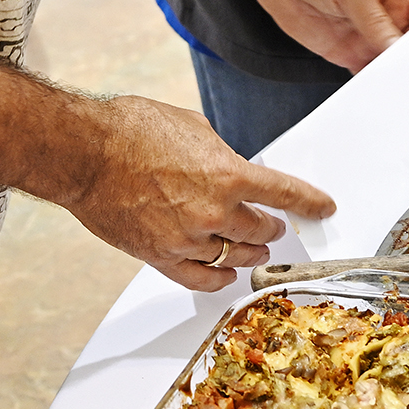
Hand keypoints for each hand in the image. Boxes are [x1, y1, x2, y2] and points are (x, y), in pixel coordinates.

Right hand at [68, 93, 334, 289]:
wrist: (85, 153)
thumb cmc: (132, 130)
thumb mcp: (193, 128)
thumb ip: (220, 156)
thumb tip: (230, 170)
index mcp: (228, 174)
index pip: (285, 193)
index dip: (310, 202)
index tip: (323, 207)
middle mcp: (214, 211)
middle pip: (261, 231)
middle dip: (271, 228)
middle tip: (274, 226)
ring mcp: (188, 239)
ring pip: (234, 258)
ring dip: (249, 254)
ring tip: (254, 251)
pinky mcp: (161, 256)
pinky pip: (201, 279)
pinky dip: (218, 280)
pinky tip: (225, 276)